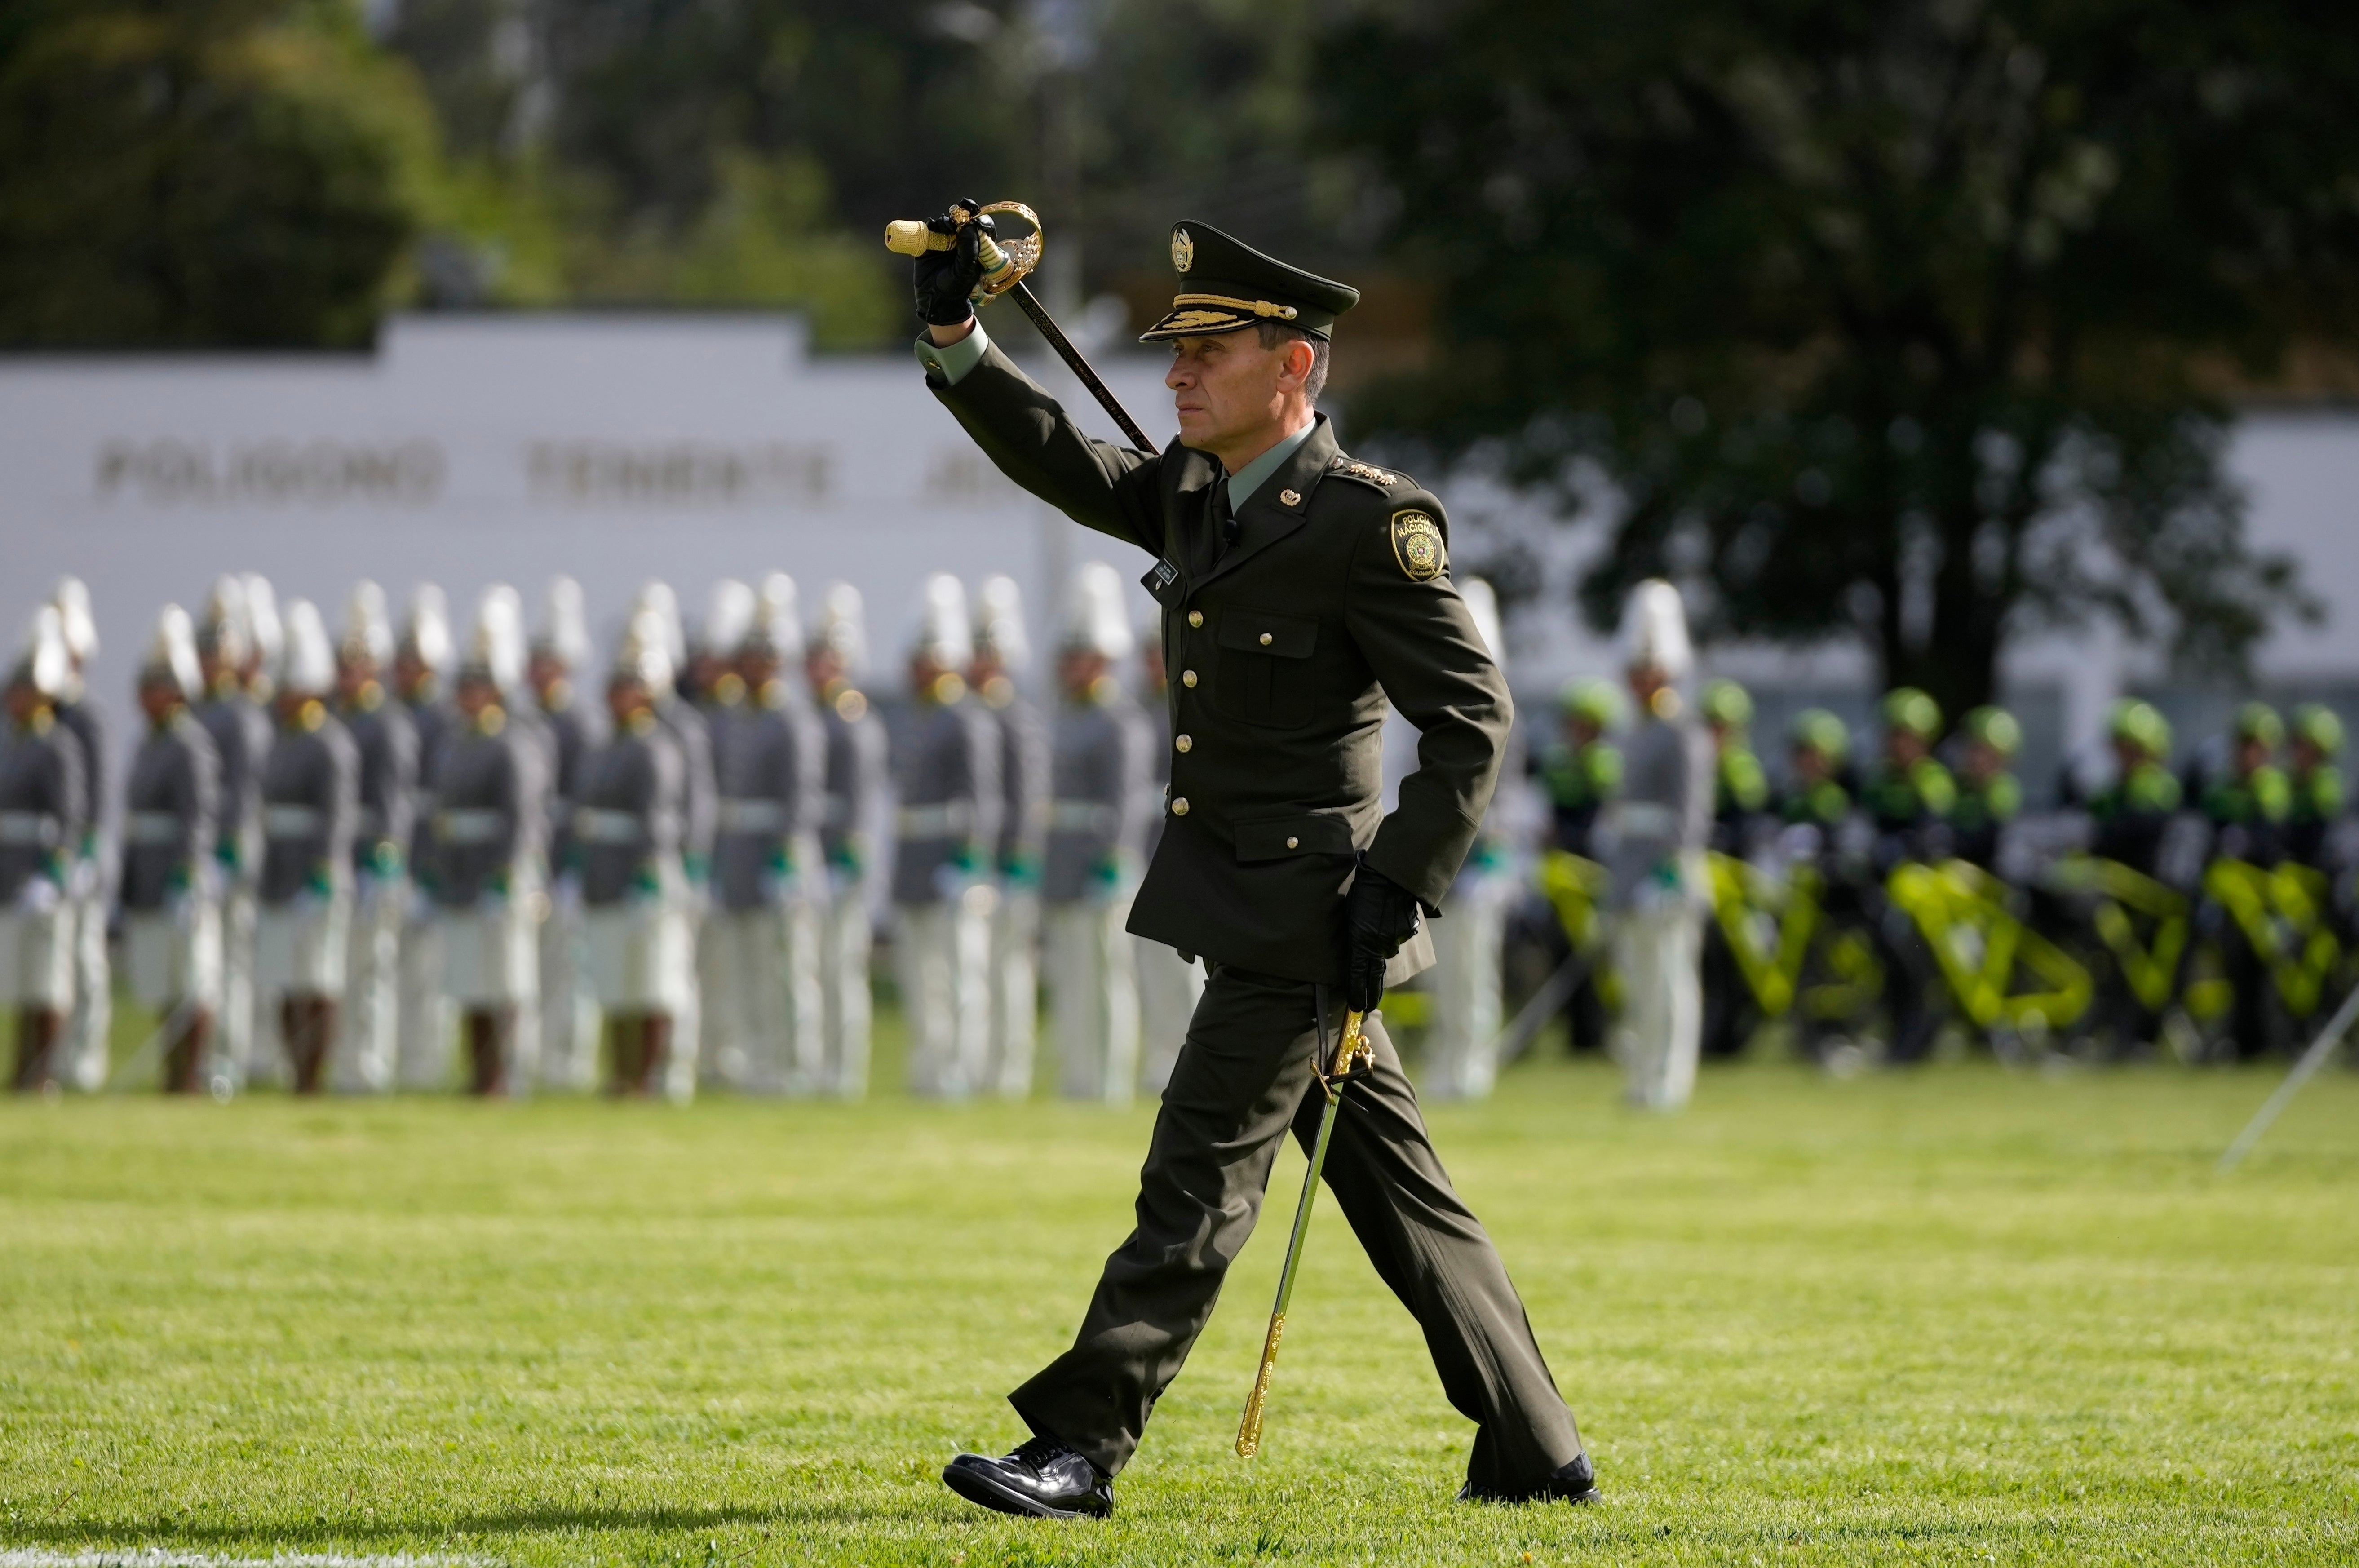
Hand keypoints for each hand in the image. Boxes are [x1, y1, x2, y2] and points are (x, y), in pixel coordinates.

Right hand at [913, 201, 990, 327]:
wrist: (936, 300)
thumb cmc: (957, 287)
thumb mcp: (966, 269)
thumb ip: (969, 248)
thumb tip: (968, 225)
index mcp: (977, 248)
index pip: (982, 228)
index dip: (980, 221)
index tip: (976, 221)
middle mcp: (962, 242)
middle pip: (964, 220)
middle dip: (963, 214)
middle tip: (961, 213)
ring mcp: (945, 241)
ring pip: (947, 222)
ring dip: (947, 220)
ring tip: (946, 225)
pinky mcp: (930, 242)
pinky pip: (931, 228)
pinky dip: (933, 224)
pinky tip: (935, 226)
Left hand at [1344, 856, 1422, 1012]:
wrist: (1390, 875)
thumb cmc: (1363, 892)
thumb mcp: (1350, 915)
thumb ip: (1354, 937)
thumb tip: (1357, 949)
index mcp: (1362, 943)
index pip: (1359, 977)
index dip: (1357, 994)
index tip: (1357, 1008)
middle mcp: (1380, 946)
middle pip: (1375, 976)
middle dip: (1371, 993)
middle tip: (1367, 1006)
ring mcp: (1395, 940)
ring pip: (1386, 952)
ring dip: (1380, 948)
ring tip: (1375, 933)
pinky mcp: (1407, 931)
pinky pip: (1397, 938)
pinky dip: (1391, 934)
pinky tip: (1387, 920)